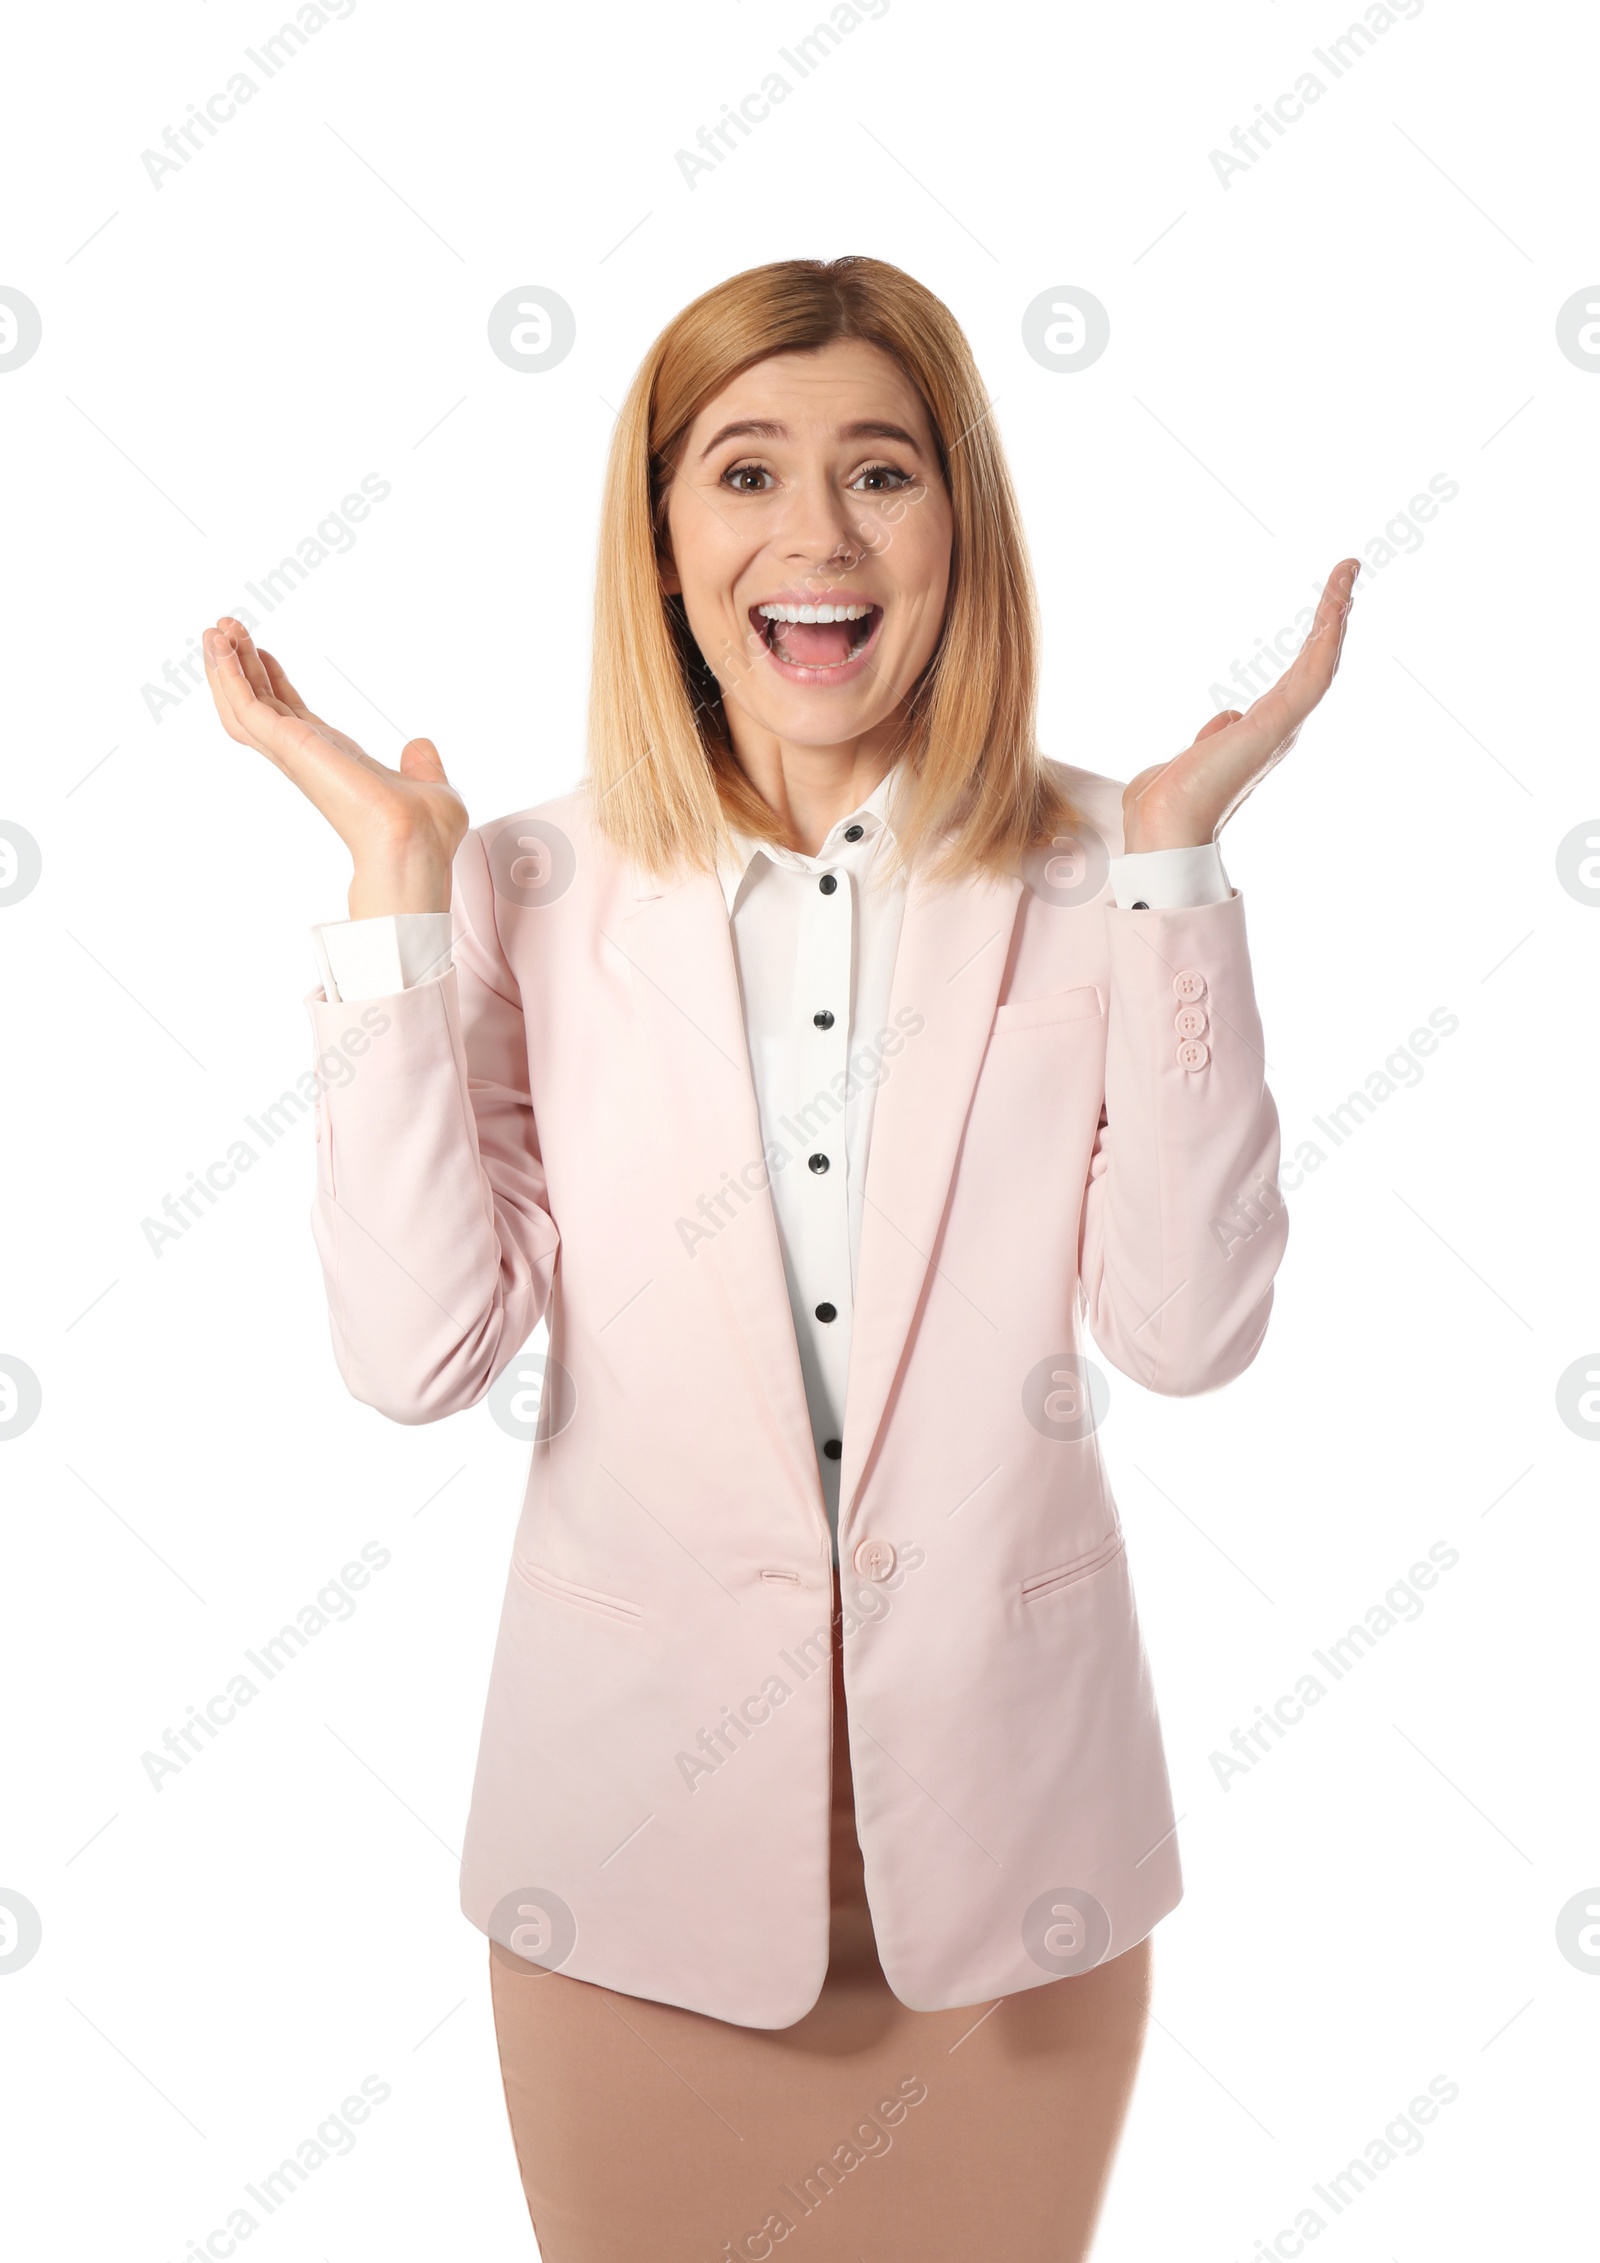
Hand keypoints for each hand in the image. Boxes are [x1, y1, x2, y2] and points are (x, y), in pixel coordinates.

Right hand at [201, 618, 466, 916]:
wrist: (415, 845)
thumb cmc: (425, 834)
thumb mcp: (429, 786)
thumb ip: (421, 765)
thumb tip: (421, 749)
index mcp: (334, 761)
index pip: (292, 716)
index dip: (275, 683)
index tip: (263, 653)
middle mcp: (308, 757)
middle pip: (261, 706)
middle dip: (241, 669)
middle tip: (226, 630)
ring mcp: (293, 754)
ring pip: (242, 707)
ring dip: (224, 669)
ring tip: (213, 630)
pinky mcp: (288, 747)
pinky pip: (246, 707)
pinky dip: (229, 677)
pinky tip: (222, 647)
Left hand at [1120, 558, 1359, 853]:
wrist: (1163, 825)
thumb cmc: (1167, 802)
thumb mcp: (1191, 757)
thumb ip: (1212, 737)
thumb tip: (1226, 722)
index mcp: (1260, 735)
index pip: (1293, 680)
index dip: (1310, 644)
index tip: (1324, 610)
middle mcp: (1279, 730)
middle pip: (1314, 663)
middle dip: (1331, 619)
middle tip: (1346, 576)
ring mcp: (1283, 726)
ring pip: (1320, 661)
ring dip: (1334, 615)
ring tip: (1347, 573)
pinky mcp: (1280, 722)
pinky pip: (1315, 672)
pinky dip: (1327, 636)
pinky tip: (1339, 604)